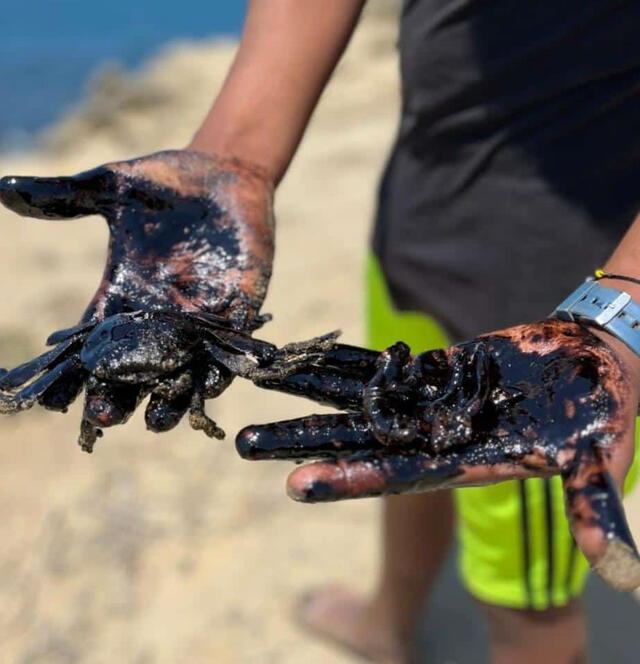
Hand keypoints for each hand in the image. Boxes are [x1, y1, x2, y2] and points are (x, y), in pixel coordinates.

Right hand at [0, 150, 274, 444]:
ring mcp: (199, 317)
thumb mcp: (114, 186)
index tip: (54, 400)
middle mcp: (159, 315)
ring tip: (158, 421)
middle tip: (106, 418)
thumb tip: (2, 190)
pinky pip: (229, 348)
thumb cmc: (167, 181)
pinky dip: (222, 368)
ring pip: (182, 370)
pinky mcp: (237, 310)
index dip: (75, 372)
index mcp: (123, 293)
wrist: (224, 176)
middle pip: (134, 367)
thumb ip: (67, 196)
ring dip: (171, 396)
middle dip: (120, 393)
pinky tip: (211, 386)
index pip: (93, 341)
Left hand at [237, 319, 639, 589]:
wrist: (596, 359)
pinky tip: (299, 355)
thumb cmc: (604, 408)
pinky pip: (374, 362)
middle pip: (354, 442)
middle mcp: (432, 437)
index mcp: (464, 463)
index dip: (346, 481)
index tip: (293, 486)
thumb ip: (598, 509)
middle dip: (300, 443)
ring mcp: (424, 402)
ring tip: (254, 388)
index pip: (394, 478)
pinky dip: (336, 359)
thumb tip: (624, 574)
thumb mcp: (603, 458)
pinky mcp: (429, 369)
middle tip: (243, 445)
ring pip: (353, 400)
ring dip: (304, 396)